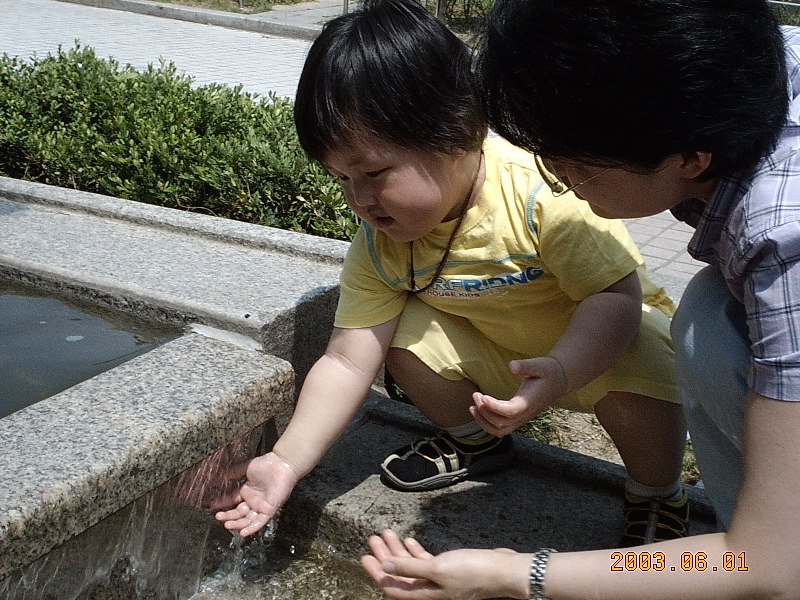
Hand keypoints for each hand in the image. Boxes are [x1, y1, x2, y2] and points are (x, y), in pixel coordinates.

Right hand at [214, 452, 298, 536]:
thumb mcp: (247, 468)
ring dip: (237, 524)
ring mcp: (261, 506)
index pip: (232, 500)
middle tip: (218, 517)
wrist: (282, 464)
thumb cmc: (267, 464)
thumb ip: (234, 472)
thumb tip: (221, 474)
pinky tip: (242, 533)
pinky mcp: (269, 510)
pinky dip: (252, 528)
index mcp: (247, 491)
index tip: (212, 505)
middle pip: (238, 513)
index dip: (222, 503)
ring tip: (226, 525)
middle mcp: (253, 500)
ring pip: (247, 520)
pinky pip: (260, 522)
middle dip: (228, 516)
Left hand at [361, 529, 525, 599]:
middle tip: (373, 539)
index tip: (364, 556)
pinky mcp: (450, 570)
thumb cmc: (474, 572)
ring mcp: (440, 580)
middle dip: (385, 556)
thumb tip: (385, 566)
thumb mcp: (438, 569)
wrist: (505, 570)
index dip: (377, 572)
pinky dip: (416, 551)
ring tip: (387, 533)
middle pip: (400, 575)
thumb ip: (410, 567)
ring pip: (412, 566)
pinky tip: (409, 540)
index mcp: (426, 595)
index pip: (392, 587)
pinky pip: (426, 562)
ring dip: (398, 550)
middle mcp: (431, 591)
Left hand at [469, 356, 567, 436]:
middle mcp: (525, 414)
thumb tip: (511, 366)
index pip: (510, 411)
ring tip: (472, 406)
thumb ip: (526, 366)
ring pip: (500, 431)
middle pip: (501, 423)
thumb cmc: (549, 372)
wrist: (559, 381)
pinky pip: (500, 428)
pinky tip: (478, 411)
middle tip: (476, 395)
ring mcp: (521, 419)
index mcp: (529, 402)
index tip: (483, 396)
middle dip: (484, 411)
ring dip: (483, 422)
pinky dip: (487, 424)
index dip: (494, 407)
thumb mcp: (540, 365)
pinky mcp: (517, 418)